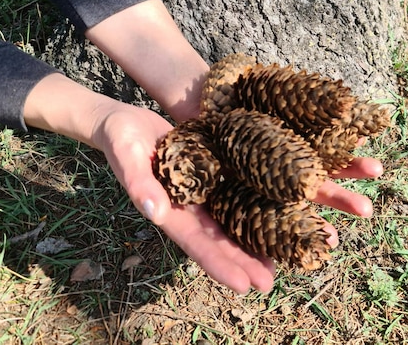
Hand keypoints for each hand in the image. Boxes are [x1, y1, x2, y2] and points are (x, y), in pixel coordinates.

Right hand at [95, 103, 383, 292]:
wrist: (127, 120)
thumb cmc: (120, 137)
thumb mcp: (126, 154)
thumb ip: (138, 182)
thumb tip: (155, 211)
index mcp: (169, 209)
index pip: (198, 243)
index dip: (220, 265)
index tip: (245, 286)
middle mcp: (190, 205)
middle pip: (222, 238)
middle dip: (245, 261)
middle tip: (272, 283)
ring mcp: (204, 188)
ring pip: (235, 216)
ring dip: (258, 235)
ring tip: (286, 254)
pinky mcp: (214, 168)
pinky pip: (238, 187)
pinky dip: (257, 200)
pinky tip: (279, 208)